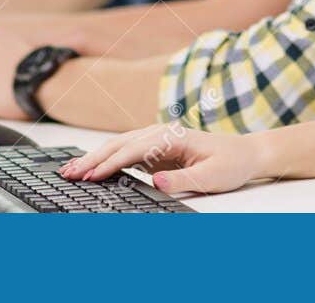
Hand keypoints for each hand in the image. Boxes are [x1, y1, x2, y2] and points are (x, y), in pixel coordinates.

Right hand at [59, 123, 266, 195]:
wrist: (246, 153)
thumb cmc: (232, 163)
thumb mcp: (212, 177)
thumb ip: (183, 180)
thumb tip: (155, 182)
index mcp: (173, 136)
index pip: (134, 150)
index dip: (111, 164)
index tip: (91, 176)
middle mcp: (161, 133)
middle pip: (119, 145)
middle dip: (92, 159)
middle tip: (68, 174)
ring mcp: (157, 140)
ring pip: (118, 147)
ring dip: (94, 158)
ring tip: (70, 171)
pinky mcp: (156, 149)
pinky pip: (125, 153)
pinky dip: (106, 161)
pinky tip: (91, 169)